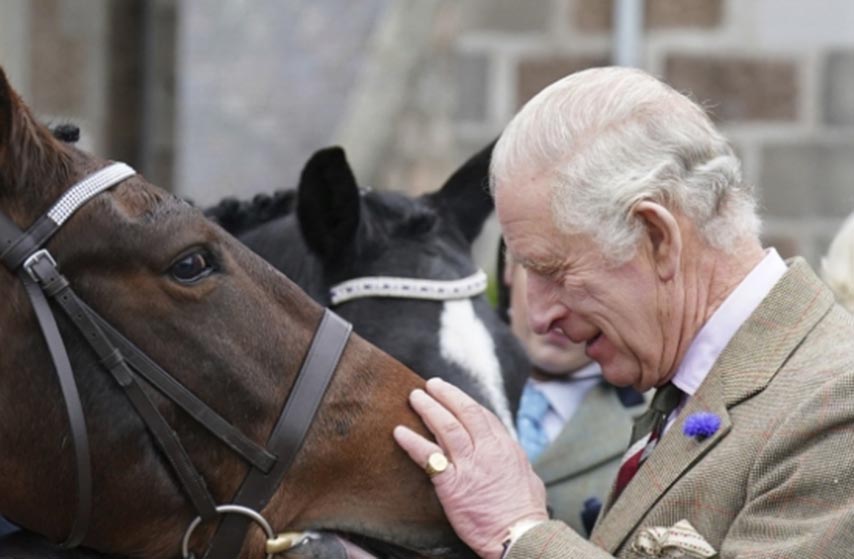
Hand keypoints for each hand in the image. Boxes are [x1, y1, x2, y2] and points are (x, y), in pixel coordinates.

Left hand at [393, 378, 548, 558]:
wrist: (519, 535)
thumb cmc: (526, 513)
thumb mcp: (528, 478)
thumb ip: (515, 463)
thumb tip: (514, 459)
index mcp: (505, 447)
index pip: (483, 415)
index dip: (464, 402)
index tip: (452, 395)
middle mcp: (487, 450)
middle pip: (464, 412)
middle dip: (445, 394)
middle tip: (430, 385)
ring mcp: (469, 465)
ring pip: (446, 426)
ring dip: (428, 408)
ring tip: (414, 397)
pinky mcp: (451, 484)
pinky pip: (427, 456)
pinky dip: (411, 441)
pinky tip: (399, 432)